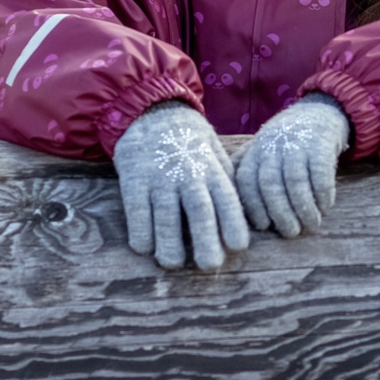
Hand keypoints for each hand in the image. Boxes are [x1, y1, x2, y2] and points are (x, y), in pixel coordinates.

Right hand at [113, 100, 251, 271]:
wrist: (151, 113)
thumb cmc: (190, 142)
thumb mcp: (215, 154)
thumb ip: (226, 182)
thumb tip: (245, 213)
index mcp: (212, 171)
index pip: (227, 200)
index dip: (233, 224)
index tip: (237, 247)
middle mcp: (188, 176)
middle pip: (200, 212)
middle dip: (205, 241)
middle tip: (208, 266)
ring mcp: (159, 179)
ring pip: (166, 216)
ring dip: (169, 244)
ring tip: (172, 264)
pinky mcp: (134, 181)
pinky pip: (136, 212)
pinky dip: (140, 232)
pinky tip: (144, 247)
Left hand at [234, 95, 351, 237]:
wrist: (318, 113)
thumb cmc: (284, 143)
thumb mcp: (260, 150)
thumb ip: (245, 173)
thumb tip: (230, 210)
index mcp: (254, 152)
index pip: (246, 182)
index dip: (253, 207)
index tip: (264, 226)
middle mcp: (272, 147)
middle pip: (269, 184)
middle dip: (280, 213)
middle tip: (290, 232)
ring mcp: (297, 145)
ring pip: (295, 181)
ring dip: (303, 208)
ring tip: (310, 225)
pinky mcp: (321, 146)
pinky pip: (320, 174)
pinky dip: (322, 194)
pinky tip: (325, 206)